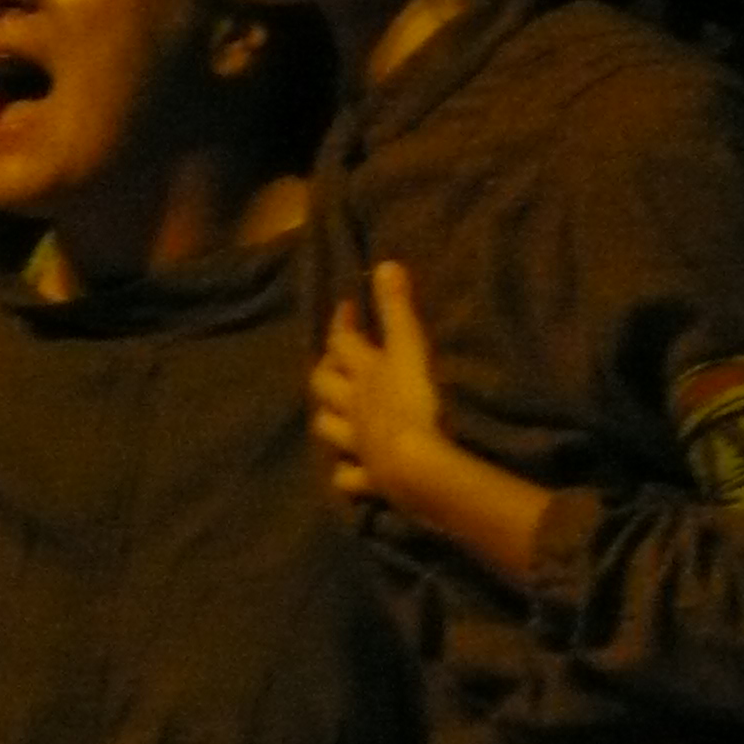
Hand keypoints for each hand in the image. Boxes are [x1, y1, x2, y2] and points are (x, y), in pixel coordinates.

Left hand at [311, 258, 444, 509]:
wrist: (418, 467)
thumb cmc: (417, 402)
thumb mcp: (411, 349)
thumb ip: (398, 310)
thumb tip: (385, 264)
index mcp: (363, 374)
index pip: (342, 341)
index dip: (342, 323)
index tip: (346, 307)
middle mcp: (352, 408)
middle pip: (325, 385)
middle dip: (326, 369)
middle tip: (334, 361)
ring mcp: (356, 446)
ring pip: (329, 429)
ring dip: (329, 418)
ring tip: (334, 413)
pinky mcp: (369, 480)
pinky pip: (349, 478)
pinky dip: (347, 473)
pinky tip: (350, 470)